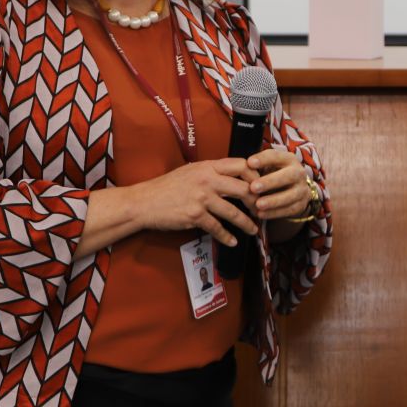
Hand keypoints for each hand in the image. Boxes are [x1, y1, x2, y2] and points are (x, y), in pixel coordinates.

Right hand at [126, 158, 261, 246]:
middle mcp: (207, 180)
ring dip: (247, 223)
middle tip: (262, 210)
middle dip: (257, 201)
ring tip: (254, 229)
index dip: (256, 175)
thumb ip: (211, 172)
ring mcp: (201, 198)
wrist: (144, 202)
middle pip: (243, 188)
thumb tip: (232, 176)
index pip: (241, 165)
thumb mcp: (190, 171)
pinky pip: (217, 228)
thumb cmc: (167, 187)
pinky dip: (227, 237)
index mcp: (208, 166)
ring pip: (234, 212)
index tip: (262, 186)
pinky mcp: (195, 215)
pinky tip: (233, 241)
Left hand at [246, 147, 315, 220]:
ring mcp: (302, 189)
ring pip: (291, 195)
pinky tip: (261, 214)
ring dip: (273, 200)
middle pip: (288, 175)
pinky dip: (275, 213)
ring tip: (258, 204)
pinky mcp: (301, 204)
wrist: (291, 190)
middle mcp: (298, 172)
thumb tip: (241, 169)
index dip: (264, 159)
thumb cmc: (272, 175)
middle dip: (270, 181)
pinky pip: (289, 210)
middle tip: (253, 187)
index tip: (249, 163)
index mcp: (288, 159)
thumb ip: (256, 167)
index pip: (277, 156)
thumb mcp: (267, 167)